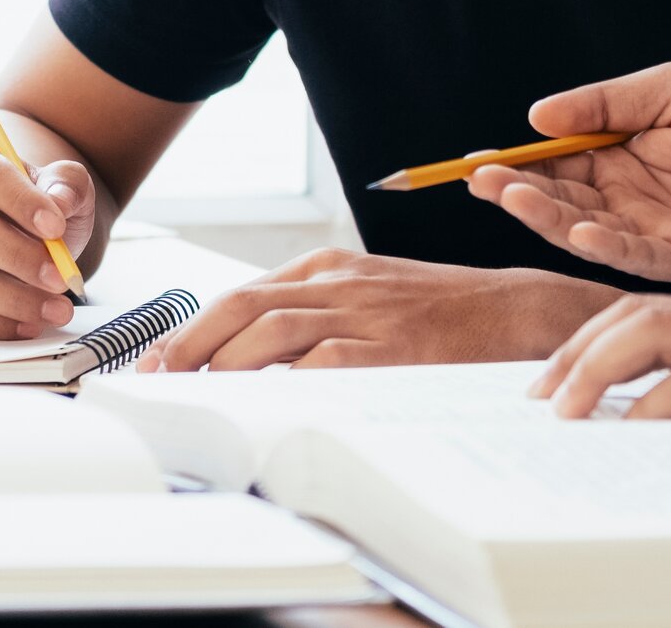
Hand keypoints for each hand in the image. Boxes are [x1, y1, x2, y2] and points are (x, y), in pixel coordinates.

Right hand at [0, 131, 96, 337]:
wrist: (5, 231)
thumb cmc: (30, 206)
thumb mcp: (57, 185)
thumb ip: (67, 184)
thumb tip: (60, 201)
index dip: (21, 201)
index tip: (57, 227)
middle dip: (18, 257)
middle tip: (61, 278)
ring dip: (13, 299)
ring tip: (56, 308)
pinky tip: (28, 323)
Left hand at [134, 250, 621, 370]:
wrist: (515, 310)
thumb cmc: (441, 310)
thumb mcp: (370, 295)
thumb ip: (316, 315)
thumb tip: (252, 356)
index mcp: (327, 267)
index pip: (241, 294)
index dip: (191, 328)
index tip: (157, 361)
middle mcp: (337, 282)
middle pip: (240, 306)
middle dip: (188, 346)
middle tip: (155, 380)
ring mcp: (363, 312)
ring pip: (270, 331)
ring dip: (223, 365)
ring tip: (195, 397)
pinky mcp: (391, 346)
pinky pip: (323, 363)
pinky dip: (284, 383)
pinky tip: (259, 404)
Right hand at [462, 62, 670, 288]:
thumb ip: (606, 102)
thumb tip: (537, 116)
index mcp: (619, 160)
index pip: (555, 165)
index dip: (516, 165)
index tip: (476, 163)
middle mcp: (627, 203)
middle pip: (560, 201)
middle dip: (518, 192)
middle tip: (483, 183)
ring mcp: (654, 236)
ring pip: (587, 232)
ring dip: (549, 218)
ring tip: (519, 199)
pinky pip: (639, 258)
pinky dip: (608, 247)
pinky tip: (584, 230)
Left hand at [532, 285, 670, 438]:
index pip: (655, 312)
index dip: (598, 338)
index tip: (561, 377)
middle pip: (634, 314)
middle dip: (574, 350)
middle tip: (533, 393)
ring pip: (653, 334)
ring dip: (594, 367)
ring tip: (557, 408)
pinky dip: (659, 399)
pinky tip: (629, 422)